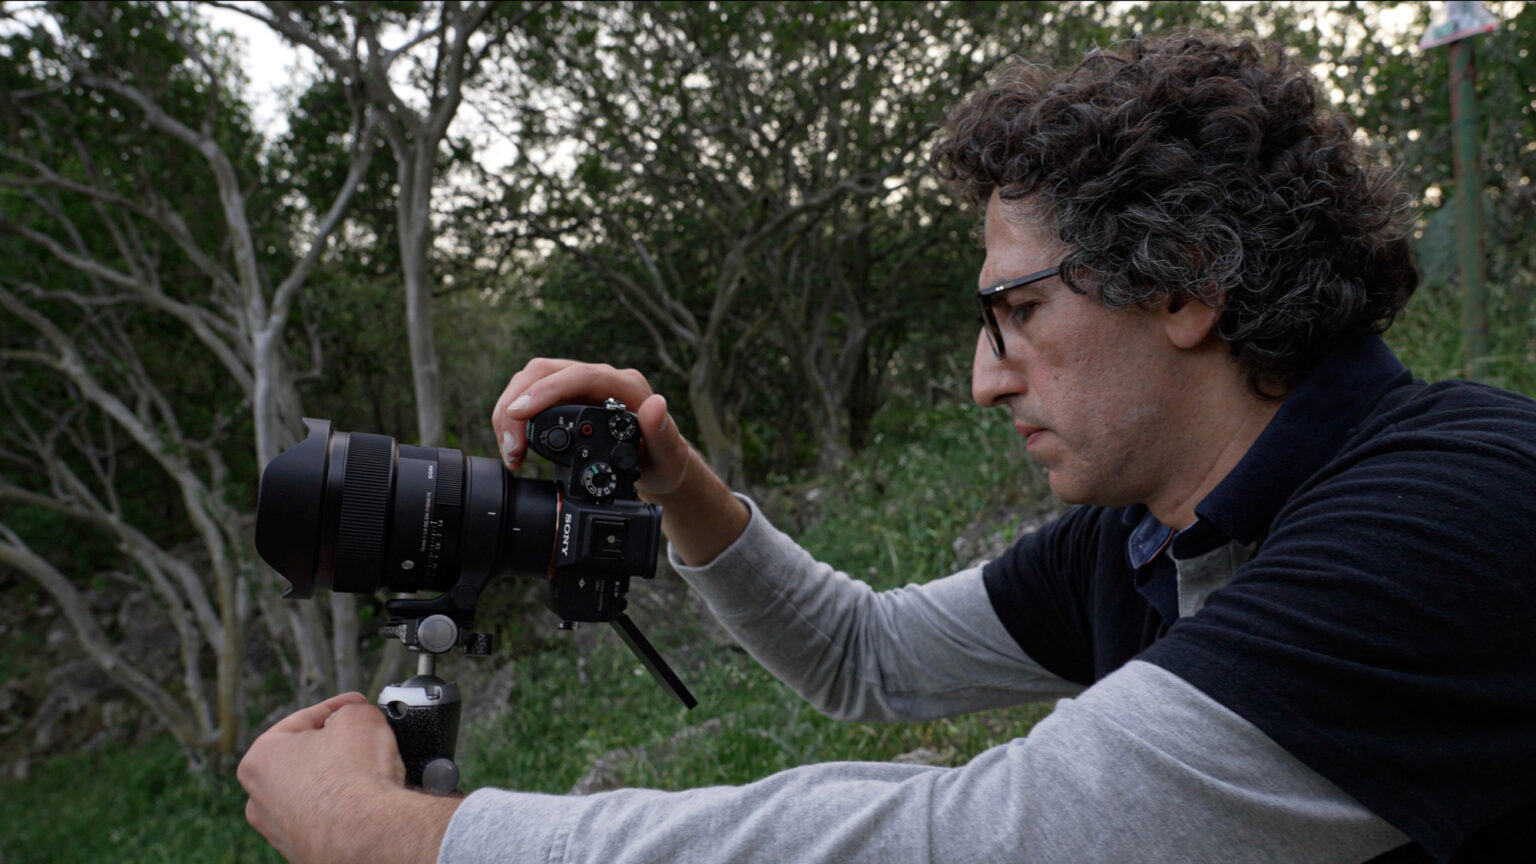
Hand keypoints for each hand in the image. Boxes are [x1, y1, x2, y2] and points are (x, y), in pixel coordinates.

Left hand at [238, 693, 457, 863]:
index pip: (304, 720)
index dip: (337, 708)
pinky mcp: (306, 851)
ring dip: (338, 780)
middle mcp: (260, 799)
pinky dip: (345, 809)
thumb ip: (350, 711)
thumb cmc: (354, 778)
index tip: (356, 705)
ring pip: (315, 791)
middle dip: (333, 747)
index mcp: (260, 759)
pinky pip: (328, 819)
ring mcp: (281, 831)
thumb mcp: (358, 717)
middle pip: (304, 759)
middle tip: (361, 738)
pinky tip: (366, 802)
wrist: (368, 835)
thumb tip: (354, 718)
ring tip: (368, 772)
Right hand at [490, 358, 748, 565]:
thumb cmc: (663, 460)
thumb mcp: (669, 455)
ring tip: (511, 449)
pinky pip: (532, 394)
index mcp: (623, 386)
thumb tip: (656, 405)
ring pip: (532, 380)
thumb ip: (664, 433)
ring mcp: (580, 386)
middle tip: (511, 445)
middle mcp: (599, 379)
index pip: (579, 375)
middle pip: (545, 372)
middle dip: (517, 404)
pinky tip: (514, 442)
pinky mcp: (566, 397)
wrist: (657, 465)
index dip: (546, 390)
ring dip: (511, 410)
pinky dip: (516, 416)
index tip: (520, 413)